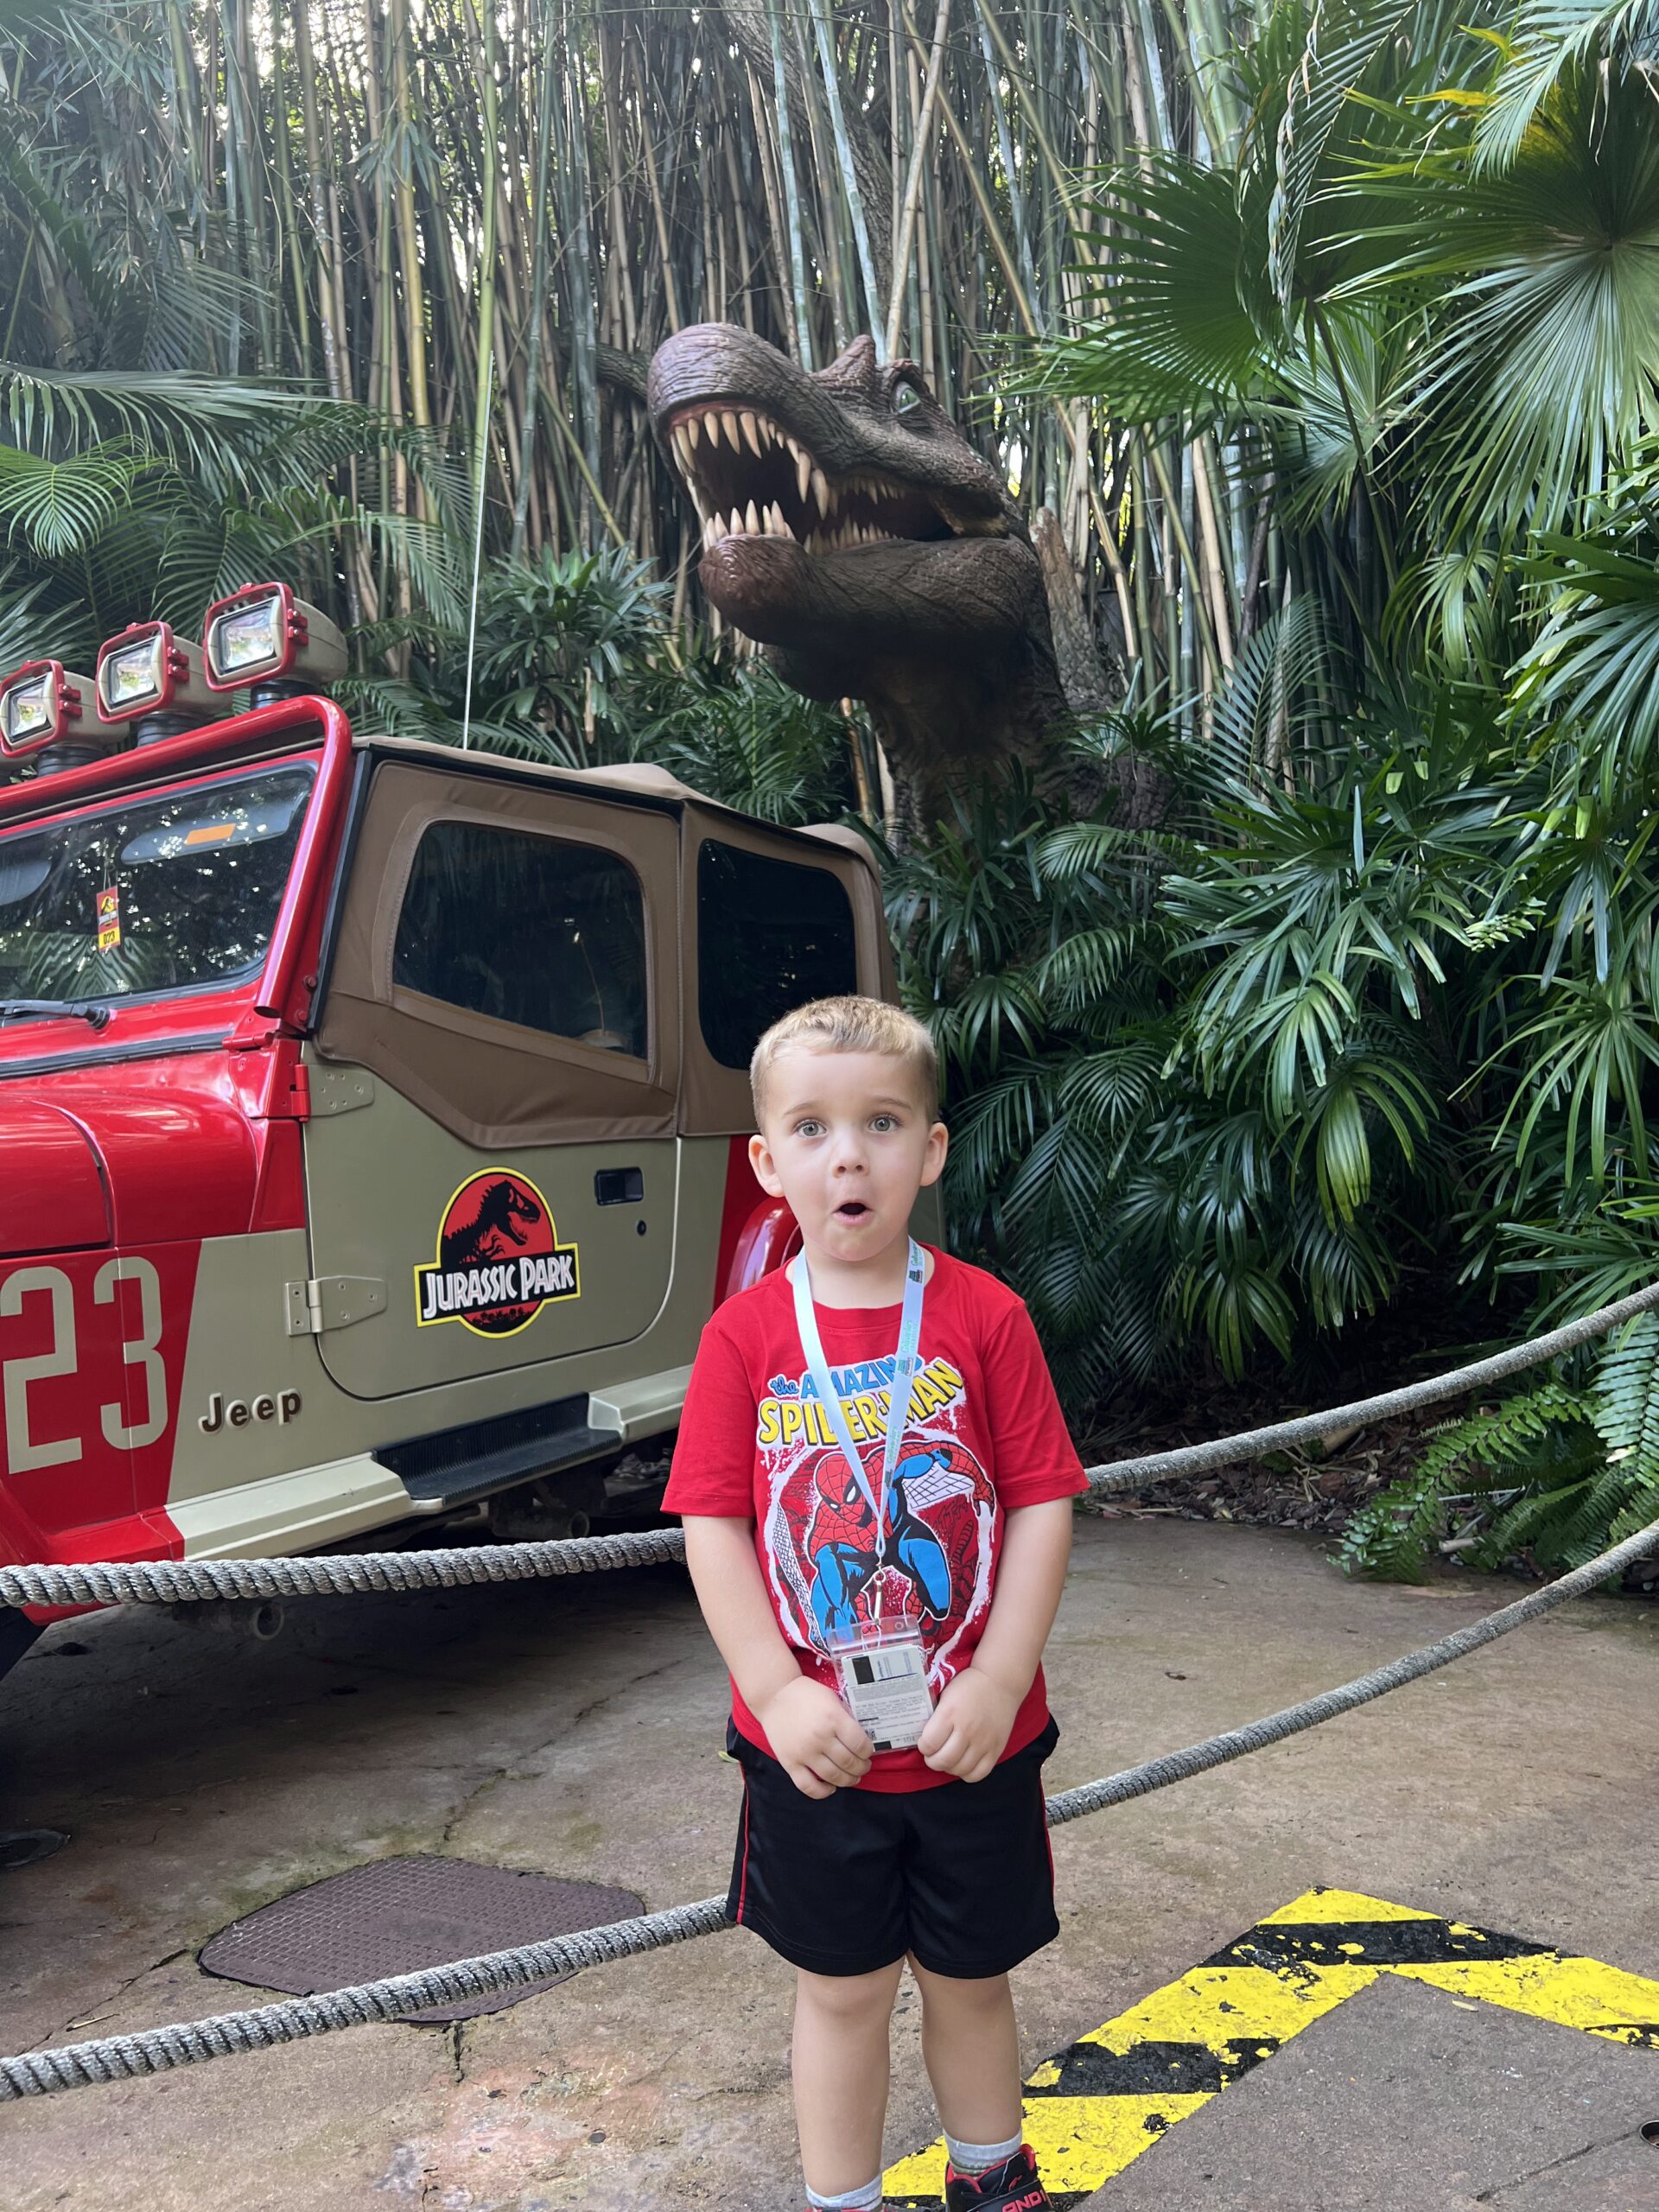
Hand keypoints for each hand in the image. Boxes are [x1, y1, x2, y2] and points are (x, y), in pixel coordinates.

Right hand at [755, 1675, 873, 1798]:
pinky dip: (822, 1791)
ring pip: (833, 1777)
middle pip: (849, 1762)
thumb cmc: (805, 1695)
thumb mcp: (832, 1698)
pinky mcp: (789, 1763)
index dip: (868, 1751)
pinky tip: (831, 1787)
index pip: (860, 1744)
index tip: (868, 1751)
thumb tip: (860, 1739)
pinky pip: (808, 1786)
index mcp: (833, 1719)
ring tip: (852, 1777)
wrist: (773, 1696)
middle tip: (864, 1766)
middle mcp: (820, 1738)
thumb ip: (845, 1718)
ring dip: (848, 1780)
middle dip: (862, 1767)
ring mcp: (804, 1752)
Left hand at [917, 1668, 1017, 1783]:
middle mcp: (967, 1729)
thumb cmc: (969, 1686)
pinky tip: (964, 1763)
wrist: (1000, 1681)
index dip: (923, 1746)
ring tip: (948, 1758)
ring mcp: (983, 1741)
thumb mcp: (946, 1695)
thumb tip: (924, 1738)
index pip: (928, 1743)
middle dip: (932, 1761)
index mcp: (950, 1713)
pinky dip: (967, 1774)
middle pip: (943, 1760)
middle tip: (933, 1755)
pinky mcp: (996, 1749)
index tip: (925, 1743)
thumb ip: (936, 1717)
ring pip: (960, 1769)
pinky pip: (979, 1773)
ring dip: (949, 1768)